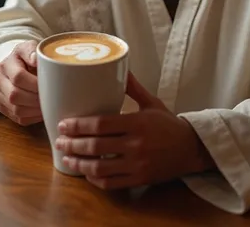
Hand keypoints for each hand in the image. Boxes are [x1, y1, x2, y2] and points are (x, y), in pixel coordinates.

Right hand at [0, 41, 41, 125]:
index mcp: (5, 65)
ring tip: (49, 103)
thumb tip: (35, 59)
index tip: (49, 84)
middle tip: (51, 96)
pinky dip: (34, 117)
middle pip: (15, 96)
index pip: (18, 77)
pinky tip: (43, 110)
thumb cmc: (28, 56)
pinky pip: (19, 119)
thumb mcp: (30, 46)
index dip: (35, 83)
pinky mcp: (4, 109)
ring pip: (17, 110)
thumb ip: (32, 50)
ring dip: (35, 109)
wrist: (19, 64)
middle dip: (36, 98)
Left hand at [55, 72, 213, 189]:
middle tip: (59, 141)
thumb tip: (121, 67)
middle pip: (96, 146)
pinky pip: (112, 182)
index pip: (101, 124)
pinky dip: (95, 179)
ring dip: (79, 163)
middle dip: (73, 144)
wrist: (191, 148)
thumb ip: (134, 88)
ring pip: (100, 167)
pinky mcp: (139, 179)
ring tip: (66, 158)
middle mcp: (136, 144)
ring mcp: (137, 164)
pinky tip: (86, 173)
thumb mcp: (152, 102)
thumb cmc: (169, 123)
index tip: (64, 124)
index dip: (79, 126)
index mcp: (137, 122)